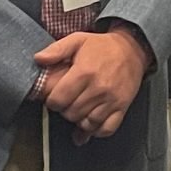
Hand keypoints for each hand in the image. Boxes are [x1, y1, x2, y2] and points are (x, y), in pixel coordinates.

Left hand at [33, 27, 148, 139]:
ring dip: (79, 120)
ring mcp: (111, 100)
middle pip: (71, 114)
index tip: (55, 97)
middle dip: (65, 110)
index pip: (58, 100)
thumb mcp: (77, 40)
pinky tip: (91, 124)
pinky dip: (97, 130)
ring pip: (87, 124)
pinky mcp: (122, 107)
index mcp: (84, 72)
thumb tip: (38, 59)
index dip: (52, 101)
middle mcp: (98, 88)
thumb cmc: (102, 46)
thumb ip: (56, 50)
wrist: (132, 49)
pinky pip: (107, 129)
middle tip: (67, 101)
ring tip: (79, 109)